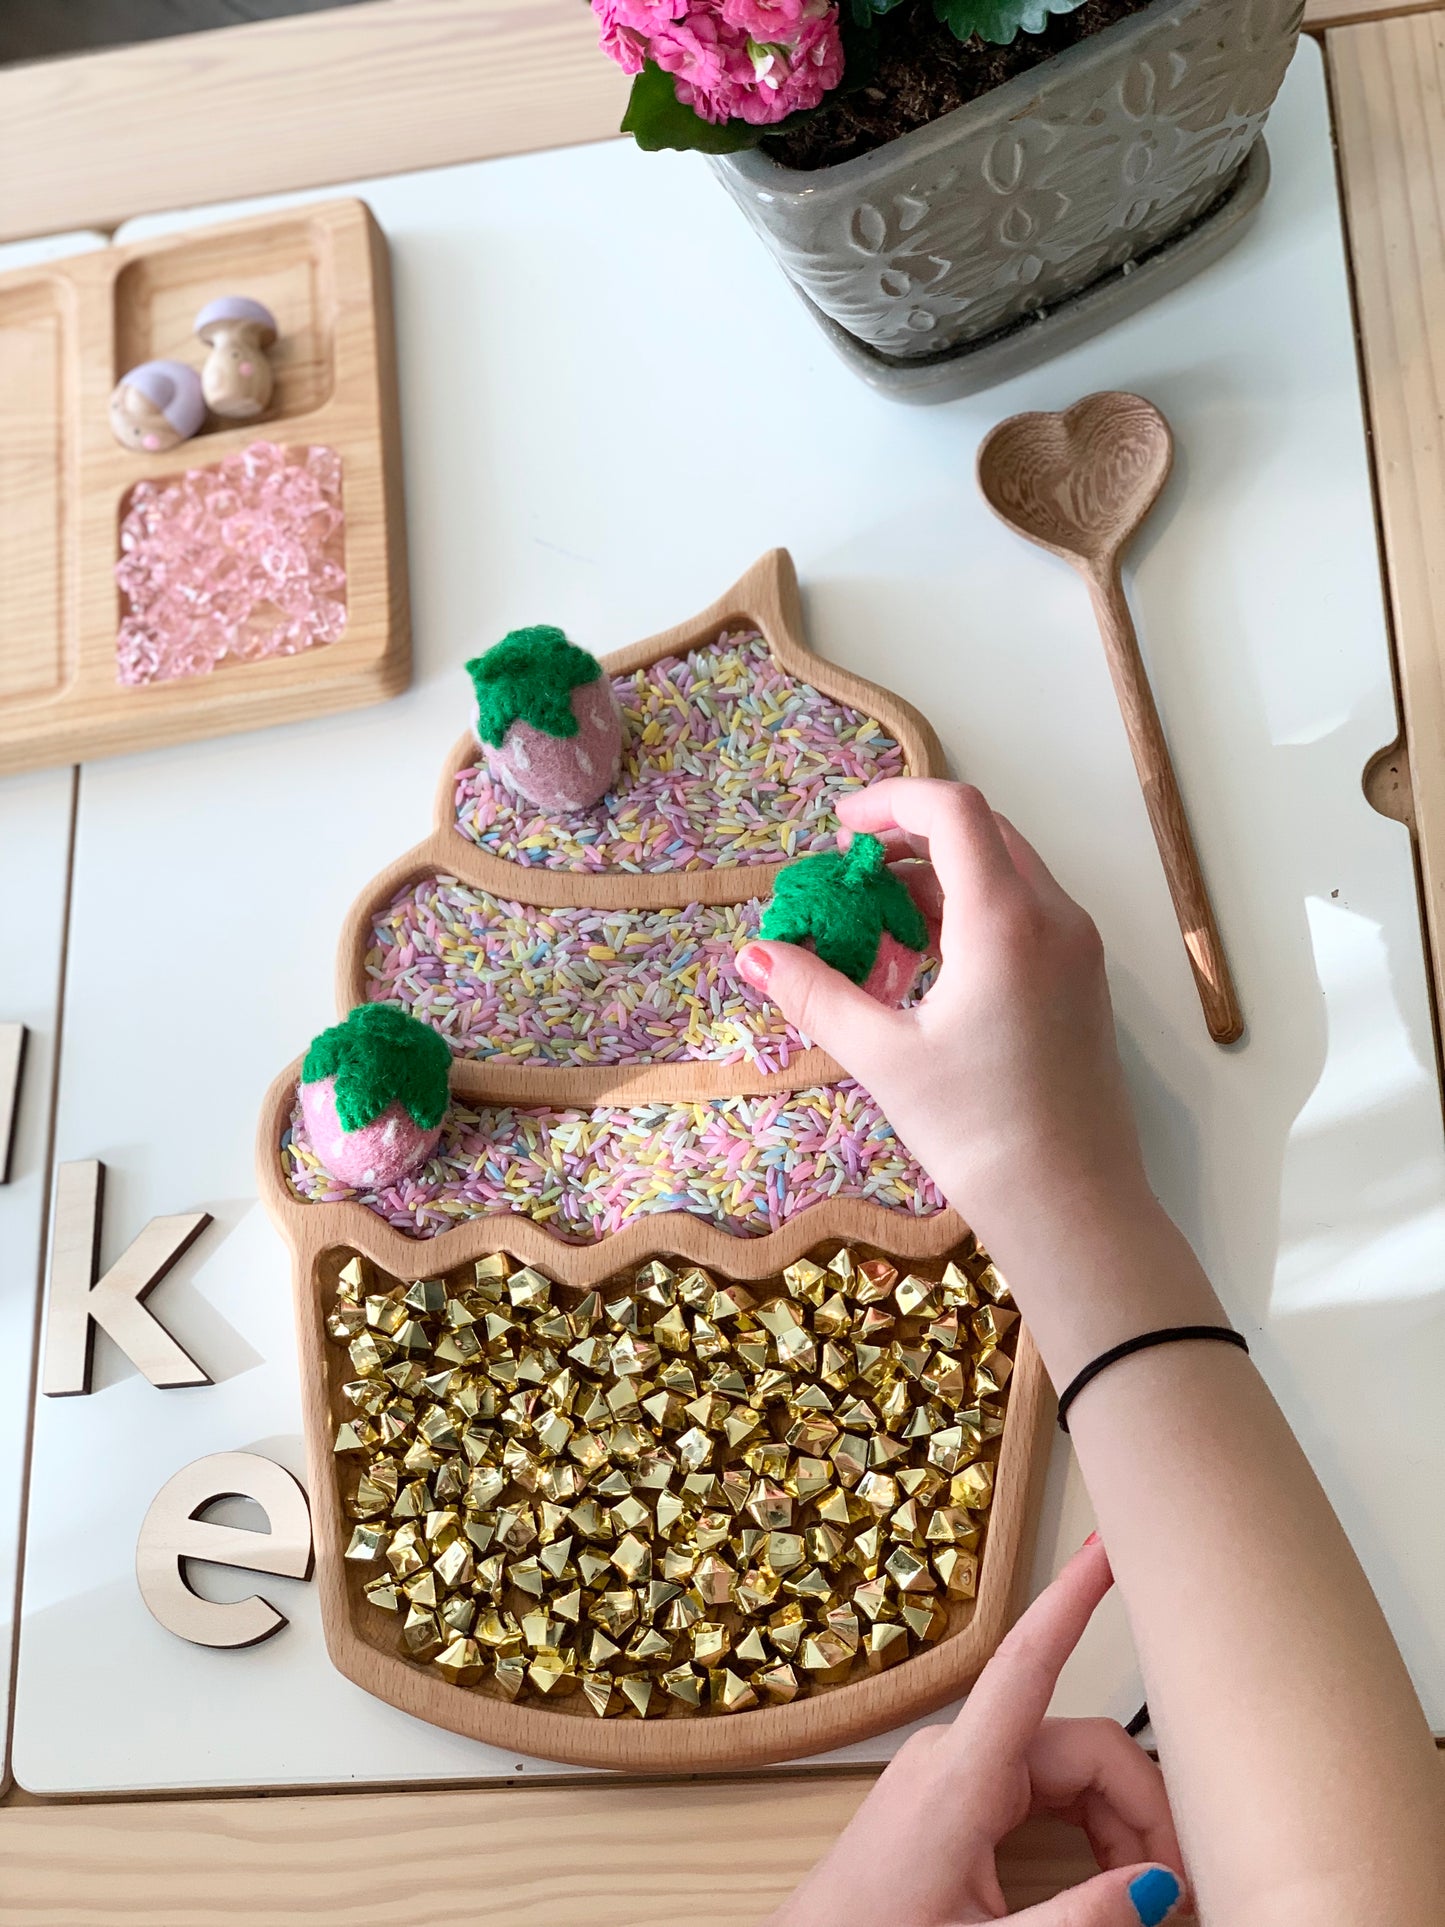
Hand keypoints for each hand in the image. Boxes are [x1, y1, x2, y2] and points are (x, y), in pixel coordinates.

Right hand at [737, 779, 1151, 1265]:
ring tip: (878, 927)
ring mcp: (1077, 949)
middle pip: (982, 832)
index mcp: (1007, 920)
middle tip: (851, 876)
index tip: (839, 830)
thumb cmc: (978, 1132)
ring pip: (1006, 871)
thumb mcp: (884, 1057)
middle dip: (910, 838)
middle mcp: (1054, 917)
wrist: (1073, 1207)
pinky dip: (970, 912)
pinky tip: (925, 966)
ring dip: (939, 877)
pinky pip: (1025, 912)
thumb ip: (816, 993)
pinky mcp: (1083, 981)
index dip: (890, 800)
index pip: (953, 809)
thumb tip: (754, 954)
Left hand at [770, 1539, 1184, 1926]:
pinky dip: (1086, 1830)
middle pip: (1081, 1746)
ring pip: (1069, 1771)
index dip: (1073, 1596)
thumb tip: (1155, 1887)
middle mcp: (955, 1755)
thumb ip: (1078, 1919)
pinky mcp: (955, 1795)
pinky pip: (1042, 1788)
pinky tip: (1103, 1880)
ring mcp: (954, 1771)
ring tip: (1143, 1899)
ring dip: (1118, 1829)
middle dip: (1141, 1809)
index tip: (1106, 1546)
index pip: (1028, 1659)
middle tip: (1179, 1891)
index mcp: (958, 1776)